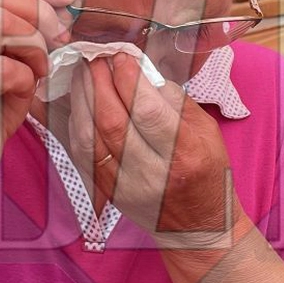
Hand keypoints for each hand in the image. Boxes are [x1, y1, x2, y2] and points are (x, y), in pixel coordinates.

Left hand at [77, 53, 241, 246]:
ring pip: (91, 137)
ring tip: (82, 72)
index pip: (147, 111)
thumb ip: (174, 100)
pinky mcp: (107, 192)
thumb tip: (139, 70)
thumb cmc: (207, 171)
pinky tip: (78, 101)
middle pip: (113, 122)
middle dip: (99, 82)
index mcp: (185, 154)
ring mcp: (125, 186)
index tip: (121, 55)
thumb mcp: (206, 131)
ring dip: (81, 99)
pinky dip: (76, 122)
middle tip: (95, 56)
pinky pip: (82, 153)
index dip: (128, 79)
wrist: (198, 228)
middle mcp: (152, 173)